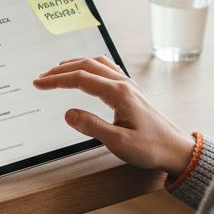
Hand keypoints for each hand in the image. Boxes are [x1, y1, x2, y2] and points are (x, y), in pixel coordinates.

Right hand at [33, 56, 195, 176]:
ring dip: (75, 64)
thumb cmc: (151, 148)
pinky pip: (108, 69)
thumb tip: (68, 113)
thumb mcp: (118, 142)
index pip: (80, 79)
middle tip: (41, 78)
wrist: (176, 149)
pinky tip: (87, 71)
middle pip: (87, 66)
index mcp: (118, 93)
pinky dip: (90, 66)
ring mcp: (128, 86)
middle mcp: (123, 84)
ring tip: (58, 70)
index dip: (56, 80)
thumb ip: (91, 126)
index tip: (38, 84)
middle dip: (61, 70)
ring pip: (98, 64)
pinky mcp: (131, 92)